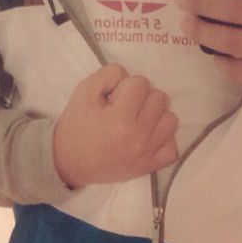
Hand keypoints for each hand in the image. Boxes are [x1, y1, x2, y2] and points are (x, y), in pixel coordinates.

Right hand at [54, 64, 178, 187]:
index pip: (140, 83)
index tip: (113, 98)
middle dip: (142, 97)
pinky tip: (148, 136)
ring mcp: (146, 154)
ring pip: (170, 119)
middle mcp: (138, 137)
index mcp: (120, 119)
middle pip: (159, 98)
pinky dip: (163, 139)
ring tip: (138, 120)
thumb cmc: (76, 126)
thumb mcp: (83, 91)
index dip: (125, 85)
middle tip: (124, 107)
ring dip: (155, 115)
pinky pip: (172, 148)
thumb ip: (108, 74)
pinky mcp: (149, 167)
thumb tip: (129, 77)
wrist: (69, 163)